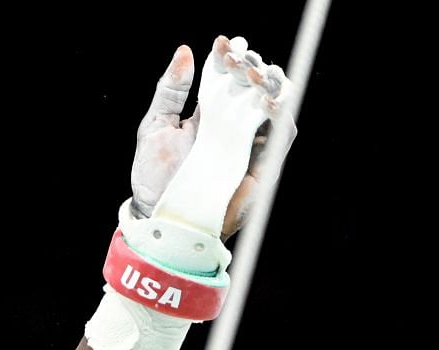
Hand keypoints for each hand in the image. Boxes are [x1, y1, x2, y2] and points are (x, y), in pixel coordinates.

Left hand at [130, 37, 295, 237]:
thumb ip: (170, 91)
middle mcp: (235, 126)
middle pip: (254, 88)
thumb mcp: (156, 127)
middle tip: (238, 57)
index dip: (230, 59)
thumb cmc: (154, 177)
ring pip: (275, 105)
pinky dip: (282, 114)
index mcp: (211, 114)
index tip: (223, 44)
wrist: (159, 217)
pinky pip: (283, 134)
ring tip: (255, 72)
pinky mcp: (264, 164)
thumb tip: (185, 52)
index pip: (229, 79)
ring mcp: (251, 144)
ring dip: (269, 84)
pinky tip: (270, 100)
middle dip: (250, 67)